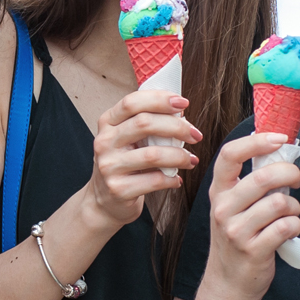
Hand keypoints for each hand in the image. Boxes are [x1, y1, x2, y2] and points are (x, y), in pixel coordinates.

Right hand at [86, 91, 201, 226]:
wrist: (105, 200)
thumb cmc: (124, 164)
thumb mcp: (127, 138)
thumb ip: (146, 124)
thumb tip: (180, 113)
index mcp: (107, 123)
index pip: (132, 102)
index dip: (160, 99)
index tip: (183, 103)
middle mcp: (104, 142)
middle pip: (144, 124)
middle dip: (177, 127)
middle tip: (195, 135)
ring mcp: (109, 166)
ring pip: (153, 154)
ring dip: (179, 156)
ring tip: (190, 160)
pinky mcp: (118, 189)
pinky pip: (154, 180)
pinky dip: (171, 179)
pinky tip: (176, 179)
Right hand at [199, 133, 299, 299]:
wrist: (228, 283)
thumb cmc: (237, 240)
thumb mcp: (232, 208)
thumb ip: (249, 184)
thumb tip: (279, 152)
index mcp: (219, 192)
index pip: (230, 154)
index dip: (257, 141)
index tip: (280, 138)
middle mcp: (223, 208)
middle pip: (264, 176)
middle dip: (290, 174)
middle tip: (296, 180)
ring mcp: (236, 231)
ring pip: (280, 203)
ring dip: (294, 207)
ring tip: (289, 215)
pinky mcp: (254, 250)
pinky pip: (287, 226)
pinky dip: (295, 226)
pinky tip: (289, 231)